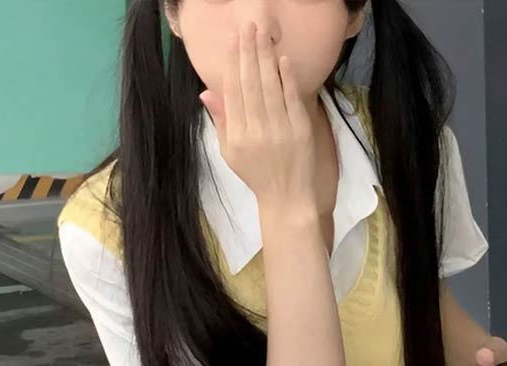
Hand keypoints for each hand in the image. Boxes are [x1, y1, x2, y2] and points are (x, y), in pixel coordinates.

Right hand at [199, 22, 316, 208]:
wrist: (286, 198)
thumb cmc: (257, 175)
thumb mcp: (230, 153)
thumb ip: (221, 121)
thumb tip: (206, 92)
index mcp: (237, 135)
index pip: (233, 91)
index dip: (232, 64)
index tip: (232, 42)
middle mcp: (256, 130)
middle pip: (250, 83)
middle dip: (248, 52)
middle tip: (248, 27)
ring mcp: (280, 130)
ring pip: (269, 86)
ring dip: (265, 58)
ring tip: (262, 34)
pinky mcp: (300, 131)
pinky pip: (291, 99)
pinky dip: (287, 78)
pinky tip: (282, 59)